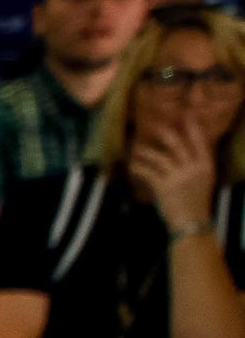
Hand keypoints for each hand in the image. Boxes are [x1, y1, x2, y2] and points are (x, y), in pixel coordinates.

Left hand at [131, 113, 217, 238]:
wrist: (191, 223)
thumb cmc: (195, 203)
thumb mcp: (202, 182)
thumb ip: (193, 167)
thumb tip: (179, 155)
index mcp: (205, 166)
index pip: (200, 142)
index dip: (193, 128)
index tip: (187, 115)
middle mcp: (194, 168)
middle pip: (178, 145)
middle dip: (165, 133)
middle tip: (154, 124)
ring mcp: (179, 176)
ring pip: (160, 156)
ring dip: (146, 151)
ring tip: (136, 148)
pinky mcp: (164, 186)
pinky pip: (148, 171)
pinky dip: (139, 167)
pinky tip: (133, 165)